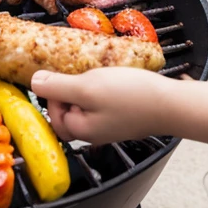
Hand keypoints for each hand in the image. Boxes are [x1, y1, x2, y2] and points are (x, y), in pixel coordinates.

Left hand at [31, 68, 168, 143]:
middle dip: (69, 91)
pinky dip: (100, 90)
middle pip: (68, 112)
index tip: (64, 79)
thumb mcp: (87, 87)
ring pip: (85, 105)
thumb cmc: (132, 97)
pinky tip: (110, 79)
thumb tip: (34, 83)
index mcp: (81, 130)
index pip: (53, 114)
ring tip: (96, 75)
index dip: (54, 94)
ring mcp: (110, 124)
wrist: (173, 104)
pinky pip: (102, 103)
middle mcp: (94, 132)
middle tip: (80, 75)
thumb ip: (58, 87)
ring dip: (85, 88)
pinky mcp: (123, 115)